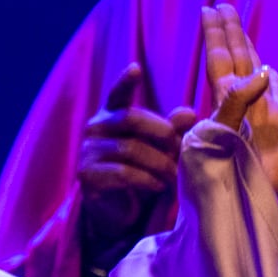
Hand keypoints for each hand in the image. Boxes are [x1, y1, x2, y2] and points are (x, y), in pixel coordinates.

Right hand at [78, 62, 199, 259]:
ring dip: (158, 163)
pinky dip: (146, 179)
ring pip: (129, 149)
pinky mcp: (87, 176)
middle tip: (178, 147)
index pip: (118, 94)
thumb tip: (190, 114)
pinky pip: (122, 173)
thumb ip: (171, 129)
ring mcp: (88, 151)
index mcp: (112, 114)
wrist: (118, 208)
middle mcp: (96, 128)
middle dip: (161, 132)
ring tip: (173, 175)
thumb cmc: (140, 169)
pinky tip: (157, 186)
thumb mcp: (158, 148)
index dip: (126, 81)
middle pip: (130, 118)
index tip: (137, 69)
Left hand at [204, 4, 277, 195]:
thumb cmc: (220, 173)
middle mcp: (242, 102)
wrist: (243, 202)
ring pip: (254, 72)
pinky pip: (275, 94)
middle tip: (223, 5)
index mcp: (221, 102)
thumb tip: (261, 70)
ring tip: (238, 25)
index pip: (218, 59)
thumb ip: (236, 102)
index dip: (215, 35)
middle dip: (230, 32)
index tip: (208, 9)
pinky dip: (270, 78)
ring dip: (246, 48)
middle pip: (236, 58)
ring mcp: (262, 112)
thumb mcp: (218, 133)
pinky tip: (265, 66)